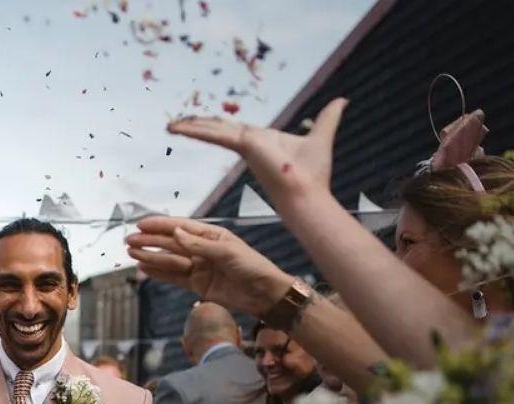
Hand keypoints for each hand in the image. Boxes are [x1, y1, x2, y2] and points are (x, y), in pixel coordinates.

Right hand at [127, 217, 292, 317]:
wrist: (265, 294)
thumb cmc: (252, 266)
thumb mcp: (227, 251)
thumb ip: (199, 244)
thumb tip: (176, 233)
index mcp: (211, 235)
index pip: (180, 227)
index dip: (160, 225)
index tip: (140, 224)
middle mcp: (201, 249)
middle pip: (170, 243)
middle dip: (149, 241)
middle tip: (128, 241)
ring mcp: (198, 267)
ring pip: (169, 260)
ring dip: (150, 256)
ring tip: (131, 253)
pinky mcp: (197, 285)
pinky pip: (173, 277)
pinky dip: (158, 273)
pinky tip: (143, 268)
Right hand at [166, 98, 347, 207]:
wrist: (307, 192)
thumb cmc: (313, 173)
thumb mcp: (322, 135)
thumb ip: (327, 117)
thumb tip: (342, 100)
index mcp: (261, 140)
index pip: (233, 129)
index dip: (215, 124)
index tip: (200, 121)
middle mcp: (249, 142)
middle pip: (218, 129)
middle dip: (197, 125)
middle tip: (176, 123)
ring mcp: (244, 145)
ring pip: (213, 131)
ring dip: (191, 127)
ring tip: (170, 125)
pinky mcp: (244, 146)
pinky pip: (216, 134)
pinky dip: (198, 130)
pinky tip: (180, 127)